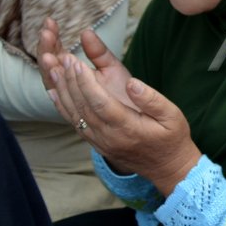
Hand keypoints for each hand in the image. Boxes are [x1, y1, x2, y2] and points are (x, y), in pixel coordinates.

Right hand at [38, 19, 133, 109]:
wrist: (141, 121)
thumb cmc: (123, 94)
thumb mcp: (111, 68)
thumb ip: (98, 51)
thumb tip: (85, 32)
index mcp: (74, 74)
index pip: (56, 53)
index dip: (51, 38)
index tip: (50, 22)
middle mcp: (68, 86)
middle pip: (49, 65)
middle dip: (46, 47)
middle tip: (46, 31)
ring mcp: (71, 99)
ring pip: (52, 81)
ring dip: (48, 64)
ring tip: (49, 51)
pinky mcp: (78, 113)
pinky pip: (63, 99)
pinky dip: (58, 85)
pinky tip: (56, 72)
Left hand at [41, 27, 198, 192]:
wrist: (166, 167)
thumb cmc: (172, 138)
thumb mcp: (172, 116)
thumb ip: (152, 99)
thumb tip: (132, 83)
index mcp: (128, 128)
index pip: (100, 102)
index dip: (86, 82)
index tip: (77, 62)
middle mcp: (109, 137)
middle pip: (83, 106)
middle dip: (71, 81)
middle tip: (63, 58)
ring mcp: (100, 142)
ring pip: (75, 114)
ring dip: (62, 91)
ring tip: (53, 69)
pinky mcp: (96, 143)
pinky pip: (75, 123)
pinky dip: (62, 106)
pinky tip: (55, 92)